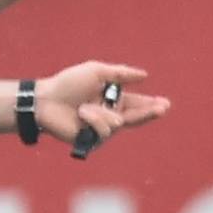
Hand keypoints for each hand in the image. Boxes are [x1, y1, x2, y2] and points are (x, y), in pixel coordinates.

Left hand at [36, 61, 171, 150]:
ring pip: (117, 124)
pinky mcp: (92, 140)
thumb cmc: (68, 83)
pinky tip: (82, 115)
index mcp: (112, 100)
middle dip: (149, 113)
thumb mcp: (96, 72)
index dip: (151, 105)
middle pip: (136, 118)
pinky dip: (93, 119)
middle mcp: (110, 116)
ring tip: (83, 107)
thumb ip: (120, 74)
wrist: (47, 100)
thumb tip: (145, 76)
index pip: (137, 105)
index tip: (165, 103)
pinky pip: (104, 131)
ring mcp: (101, 130)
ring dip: (101, 113)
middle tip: (162, 108)